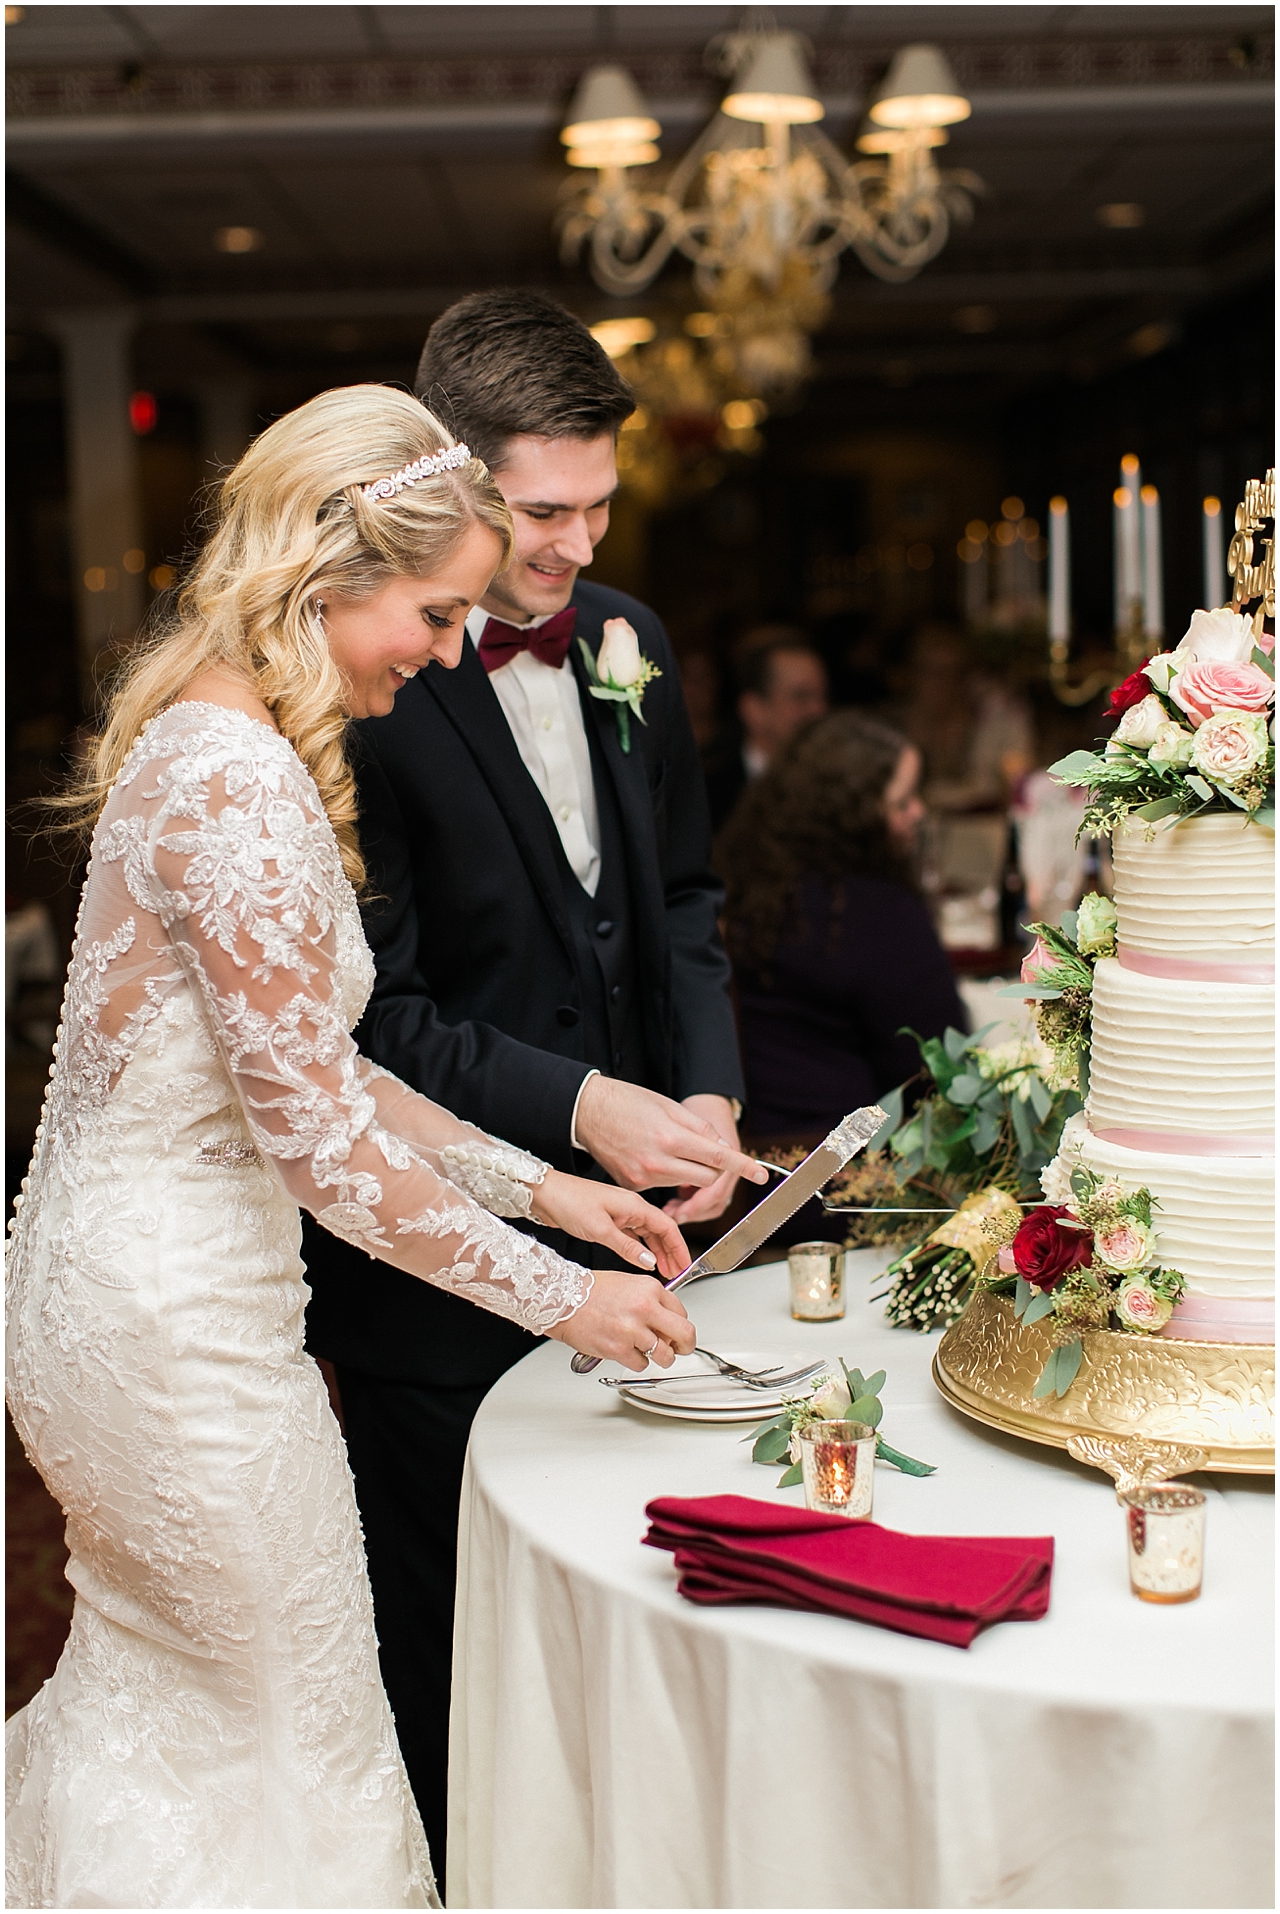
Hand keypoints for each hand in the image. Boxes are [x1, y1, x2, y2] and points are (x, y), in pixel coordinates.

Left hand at [530, 1170, 689, 1280]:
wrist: (545, 1193)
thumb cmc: (569, 1202)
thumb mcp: (601, 1230)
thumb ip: (628, 1247)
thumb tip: (649, 1261)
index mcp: (634, 1205)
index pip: (667, 1226)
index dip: (679, 1247)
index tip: (685, 1264)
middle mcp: (630, 1207)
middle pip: (660, 1231)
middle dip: (671, 1252)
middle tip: (677, 1272)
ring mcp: (620, 1213)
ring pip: (647, 1234)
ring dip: (657, 1251)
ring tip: (663, 1270)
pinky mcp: (608, 1219)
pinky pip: (633, 1235)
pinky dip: (641, 1248)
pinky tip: (642, 1260)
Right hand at [546, 1268, 695, 1371]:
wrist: (564, 1300)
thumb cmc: (592, 1291)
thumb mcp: (630, 1284)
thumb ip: (652, 1301)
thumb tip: (669, 1322)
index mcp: (650, 1289)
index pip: (682, 1312)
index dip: (680, 1325)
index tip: (677, 1332)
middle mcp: (645, 1308)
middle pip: (685, 1334)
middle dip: (686, 1346)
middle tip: (681, 1349)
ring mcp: (632, 1330)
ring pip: (665, 1355)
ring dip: (661, 1358)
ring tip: (649, 1352)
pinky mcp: (619, 1349)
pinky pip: (642, 1364)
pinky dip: (637, 1361)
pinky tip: (627, 1351)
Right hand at [574, 1076, 765, 1199]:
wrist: (586, 1111)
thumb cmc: (627, 1102)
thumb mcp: (667, 1105)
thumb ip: (698, 1128)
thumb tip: (720, 1145)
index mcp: (671, 1138)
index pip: (717, 1157)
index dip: (742, 1166)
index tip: (760, 1175)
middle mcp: (659, 1163)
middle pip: (707, 1177)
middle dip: (712, 1166)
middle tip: (701, 1149)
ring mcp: (644, 1178)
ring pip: (685, 1181)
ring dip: (687, 1169)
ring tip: (666, 1145)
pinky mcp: (633, 1186)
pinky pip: (663, 1185)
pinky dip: (666, 1173)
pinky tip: (649, 1155)